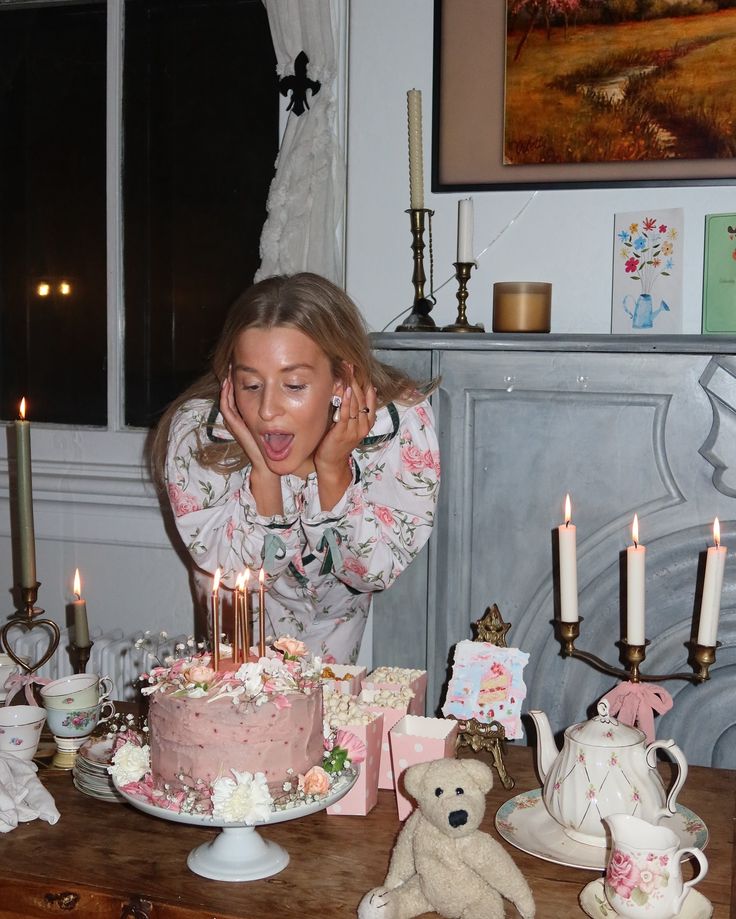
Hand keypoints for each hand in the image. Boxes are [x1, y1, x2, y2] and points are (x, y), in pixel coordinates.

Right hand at [220, 374, 282, 513]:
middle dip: (234, 378)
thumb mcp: (283, 423)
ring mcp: (238, 423)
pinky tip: (229, 384)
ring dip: (228, 385)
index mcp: (252, 417)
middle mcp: (243, 418)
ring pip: (228, 400)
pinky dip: (226, 397)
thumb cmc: (279, 446)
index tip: (250, 366)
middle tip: (235, 362)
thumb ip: (288, 410)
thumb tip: (301, 392)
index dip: (245, 379)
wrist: (270, 464)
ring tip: (230, 370)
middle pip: (234, 395)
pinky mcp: (237, 427)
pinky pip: (228, 409)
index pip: (246, 394)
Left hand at [314, 373, 376, 506]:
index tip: (359, 367)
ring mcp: (354, 429)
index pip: (370, 398)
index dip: (365, 382)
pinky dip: (346, 401)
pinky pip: (346, 414)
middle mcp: (364, 425)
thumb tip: (349, 388)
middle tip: (350, 364)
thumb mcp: (348, 423)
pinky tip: (344, 390)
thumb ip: (351, 409)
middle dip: (356, 380)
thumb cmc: (337, 441)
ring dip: (351, 386)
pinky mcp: (343, 432)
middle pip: (363, 398)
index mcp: (367, 422)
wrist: (332, 463)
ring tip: (348, 372)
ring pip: (355, 404)